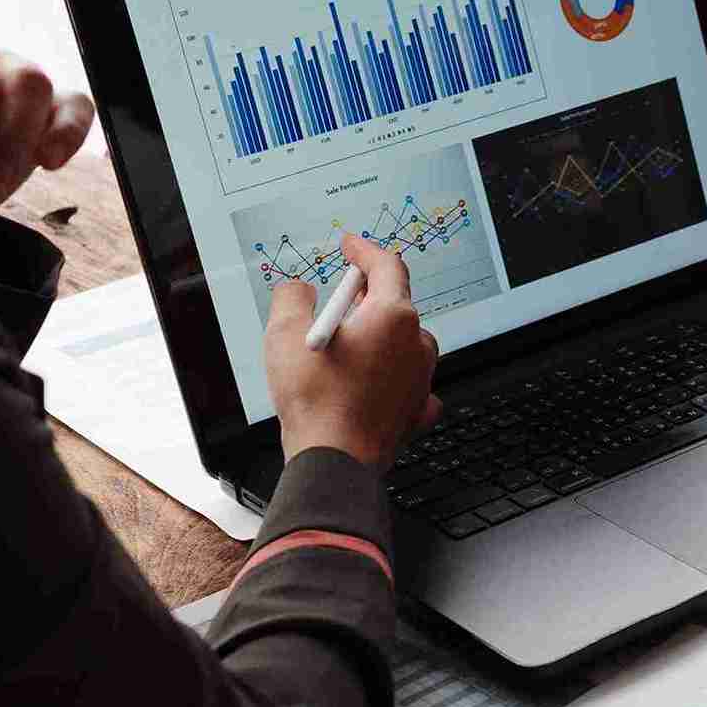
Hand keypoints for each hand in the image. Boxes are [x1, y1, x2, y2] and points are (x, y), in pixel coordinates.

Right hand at [266, 235, 442, 470]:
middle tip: (339, 302)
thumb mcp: (284, 335)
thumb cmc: (315, 401)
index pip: (387, 266)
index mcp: (393, 317)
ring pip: (403, 344)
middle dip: (367, 297)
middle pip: (396, 305)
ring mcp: (422, 379)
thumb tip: (297, 289)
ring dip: (378, 339)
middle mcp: (417, 345)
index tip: (351, 246)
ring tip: (345, 349)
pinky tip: (369, 384)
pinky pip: (408, 383)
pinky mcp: (418, 410)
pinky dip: (390, 378)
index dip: (365, 251)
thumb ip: (291, 297)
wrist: (334, 460)